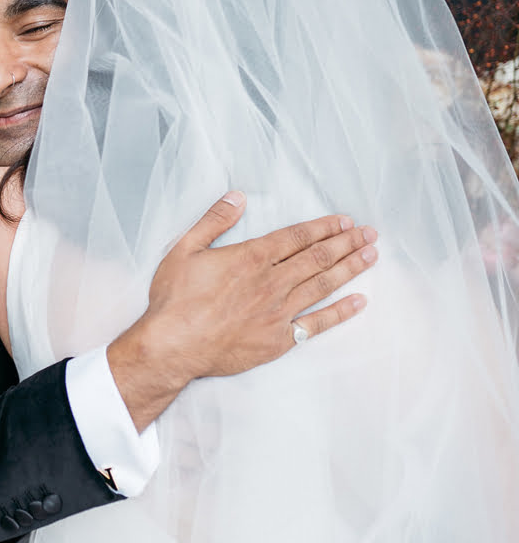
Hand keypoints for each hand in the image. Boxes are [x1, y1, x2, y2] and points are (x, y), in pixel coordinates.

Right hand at [109, 190, 377, 429]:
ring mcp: (278, 312)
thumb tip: (237, 197)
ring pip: (322, 285)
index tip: (344, 221)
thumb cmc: (174, 300)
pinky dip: (340, 312)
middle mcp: (271, 282)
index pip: (295, 237)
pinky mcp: (278, 339)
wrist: (173, 345)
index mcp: (250, 258)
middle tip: (369, 234)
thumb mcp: (183, 250)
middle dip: (345, 243)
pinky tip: (359, 301)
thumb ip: (213, 221)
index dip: (322, 227)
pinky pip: (316, 324)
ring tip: (371, 255)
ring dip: (349, 268)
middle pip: (316, 258)